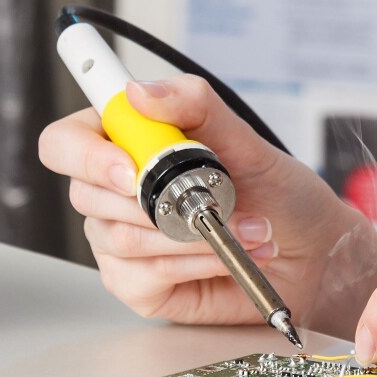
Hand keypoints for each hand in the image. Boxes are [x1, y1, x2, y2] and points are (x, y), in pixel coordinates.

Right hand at [37, 76, 376, 332]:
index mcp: (125, 142)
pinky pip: (143, 276)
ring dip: (189, 233)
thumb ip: (195, 104)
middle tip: (216, 196)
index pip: (65, 142)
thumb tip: (139, 91)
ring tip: (240, 226)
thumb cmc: (278, 192)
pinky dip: (192, 263)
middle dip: (157, 200)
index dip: (86, 155)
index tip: (132, 168)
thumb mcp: (246, 138)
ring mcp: (119, 240)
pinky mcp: (137, 284)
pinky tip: (223, 256)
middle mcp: (112, 191)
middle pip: (84, 194)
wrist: (311, 251)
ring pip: (120, 238)